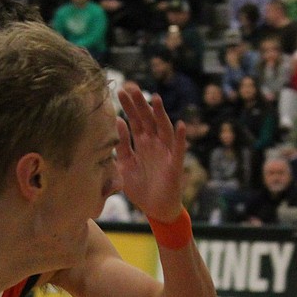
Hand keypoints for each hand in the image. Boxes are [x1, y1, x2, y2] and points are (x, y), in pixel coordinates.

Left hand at [116, 82, 187, 222]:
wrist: (155, 209)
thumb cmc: (141, 188)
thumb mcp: (124, 165)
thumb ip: (121, 146)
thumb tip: (117, 122)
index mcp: (142, 144)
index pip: (134, 121)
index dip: (128, 106)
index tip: (120, 91)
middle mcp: (154, 144)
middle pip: (147, 120)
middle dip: (140, 104)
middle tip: (132, 87)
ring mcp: (166, 153)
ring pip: (164, 129)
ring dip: (160, 114)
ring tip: (155, 98)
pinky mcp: (174, 165)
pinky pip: (179, 150)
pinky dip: (179, 138)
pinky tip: (180, 125)